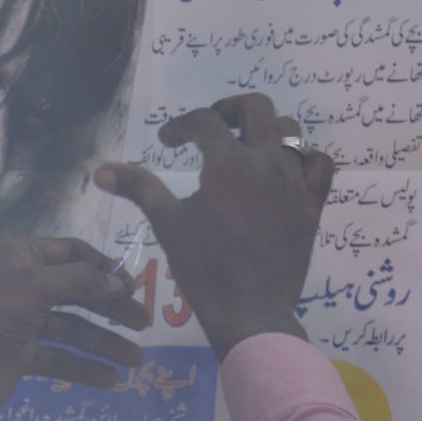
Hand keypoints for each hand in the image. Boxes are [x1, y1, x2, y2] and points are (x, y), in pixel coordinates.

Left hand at [0, 237, 150, 420]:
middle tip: (144, 324)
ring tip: (136, 361)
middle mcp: (25, 285)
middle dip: (112, 308)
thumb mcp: (36, 289)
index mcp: (22, 257)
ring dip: (105, 343)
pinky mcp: (24, 355)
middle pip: (80, 292)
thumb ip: (81, 281)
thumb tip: (119, 282)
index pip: (74, 253)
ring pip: (74, 329)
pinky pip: (62, 358)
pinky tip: (111, 380)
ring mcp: (25, 322)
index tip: (134, 286)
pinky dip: (85, 368)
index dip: (105, 268)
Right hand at [95, 94, 333, 360]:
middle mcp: (267, 163)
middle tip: (213, 127)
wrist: (251, 312)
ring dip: (267, 130)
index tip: (168, 142)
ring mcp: (295, 182)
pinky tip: (287, 170)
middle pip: (256, 108)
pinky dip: (304, 159)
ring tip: (249, 147)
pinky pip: (320, 165)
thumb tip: (101, 172)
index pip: (204, 122)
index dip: (180, 126)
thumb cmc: (205, 270)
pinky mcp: (313, 205)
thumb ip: (140, 189)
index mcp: (229, 164)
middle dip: (229, 109)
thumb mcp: (169, 225)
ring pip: (291, 131)